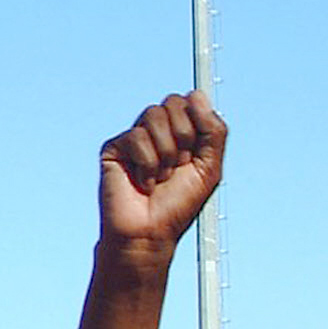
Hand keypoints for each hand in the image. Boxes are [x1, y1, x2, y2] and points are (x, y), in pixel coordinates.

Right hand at [97, 91, 225, 263]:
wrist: (150, 233)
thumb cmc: (178, 205)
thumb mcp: (209, 167)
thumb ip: (213, 130)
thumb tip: (197, 95)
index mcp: (181, 132)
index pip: (191, 101)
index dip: (198, 125)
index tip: (194, 154)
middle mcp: (158, 131)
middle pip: (173, 103)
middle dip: (182, 138)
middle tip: (176, 167)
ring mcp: (135, 138)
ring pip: (154, 116)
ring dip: (165, 153)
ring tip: (160, 176)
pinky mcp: (114, 148)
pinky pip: (136, 137)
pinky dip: (146, 164)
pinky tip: (142, 182)